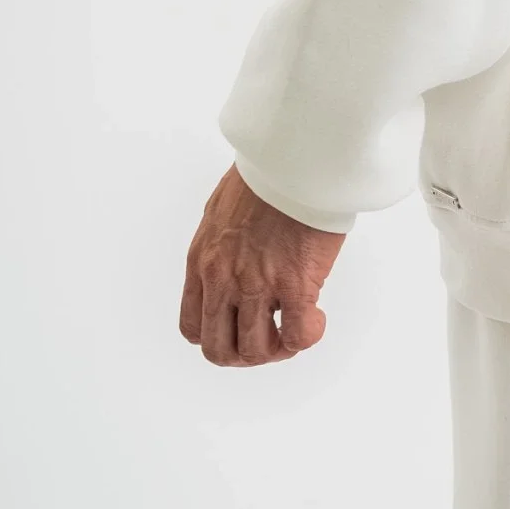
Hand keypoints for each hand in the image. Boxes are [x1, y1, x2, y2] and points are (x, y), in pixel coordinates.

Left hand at [179, 164, 345, 366]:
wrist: (295, 155)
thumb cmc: (267, 173)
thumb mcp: (222, 211)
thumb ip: (223, 246)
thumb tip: (239, 261)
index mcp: (203, 262)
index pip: (193, 327)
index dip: (219, 336)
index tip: (242, 326)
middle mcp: (223, 279)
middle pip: (219, 349)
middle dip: (246, 354)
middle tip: (271, 338)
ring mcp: (257, 284)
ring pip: (256, 350)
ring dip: (277, 349)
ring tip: (295, 329)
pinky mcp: (294, 283)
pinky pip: (297, 335)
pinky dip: (307, 336)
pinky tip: (316, 318)